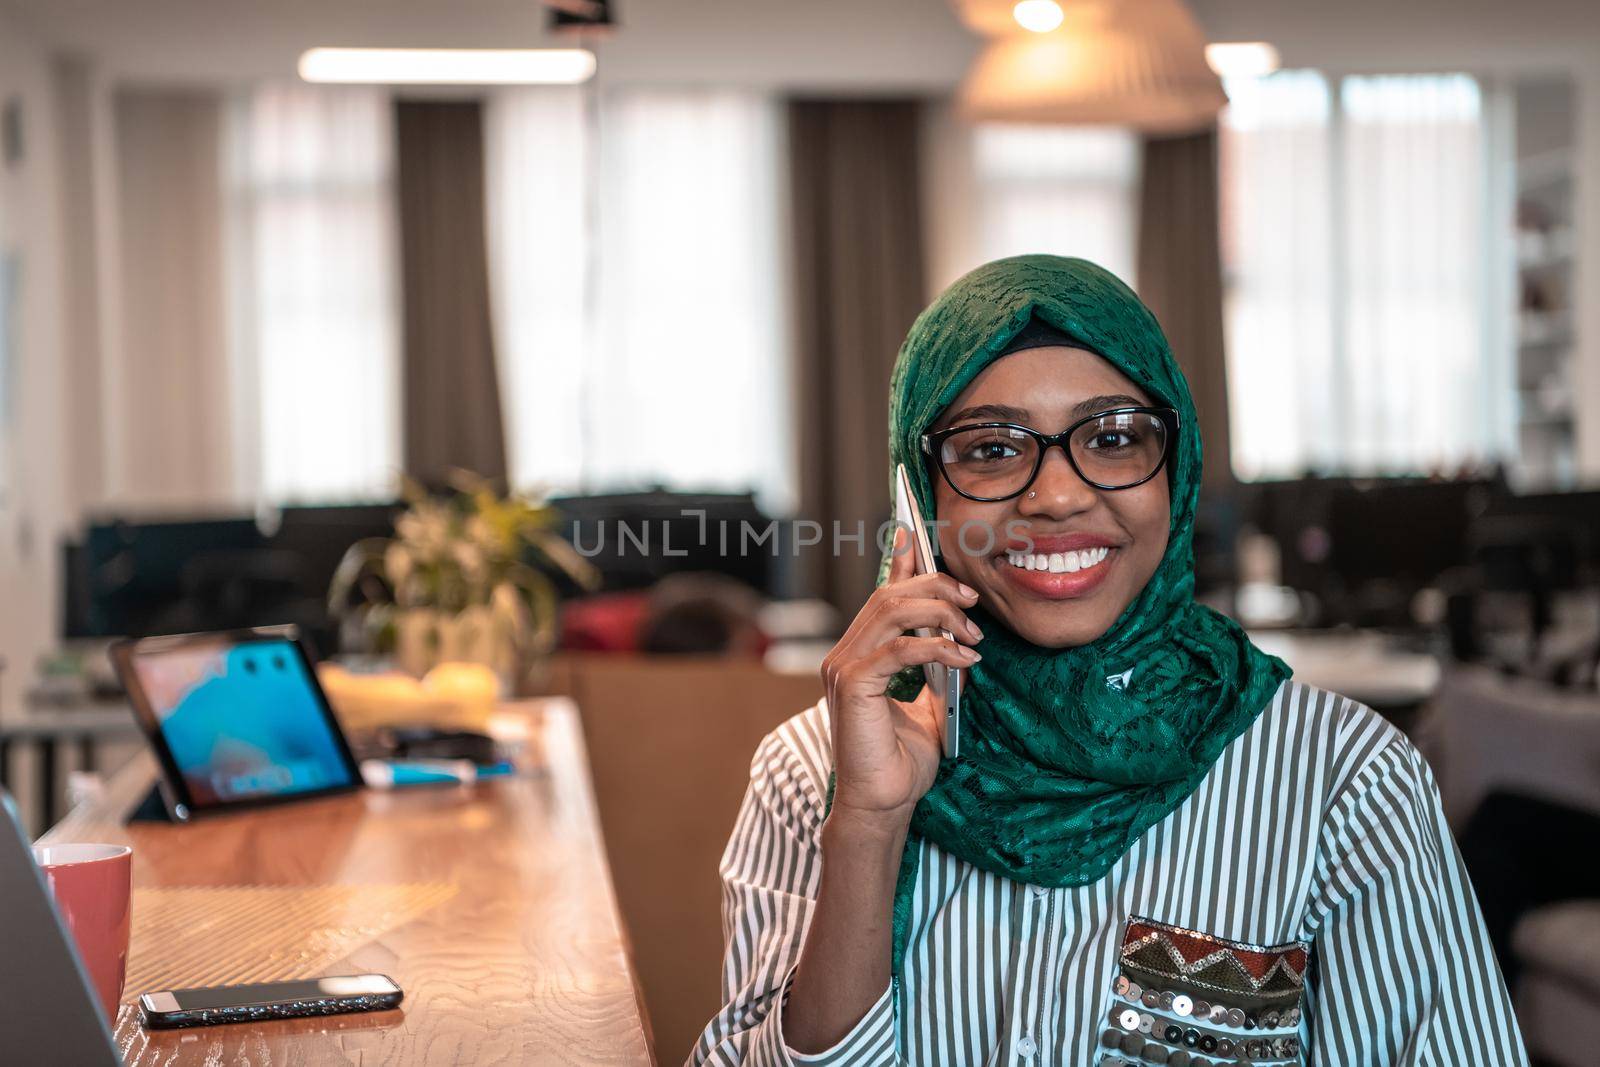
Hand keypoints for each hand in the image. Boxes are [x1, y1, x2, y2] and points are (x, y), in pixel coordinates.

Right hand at [819, 528, 981, 830]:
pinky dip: (938, 647)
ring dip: (941, 613)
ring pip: (892, 610)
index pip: (880, 594)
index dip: (900, 561)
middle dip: (936, 587)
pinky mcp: (852, 684)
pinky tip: (964, 658)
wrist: (882, 805)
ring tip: (972, 634)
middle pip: (889, 593)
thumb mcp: (930, 708)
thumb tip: (963, 644)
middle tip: (973, 603)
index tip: (919, 534)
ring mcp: (843, 667)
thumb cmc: (900, 764)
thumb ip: (938, 674)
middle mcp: (845, 654)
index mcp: (860, 655)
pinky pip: (900, 648)